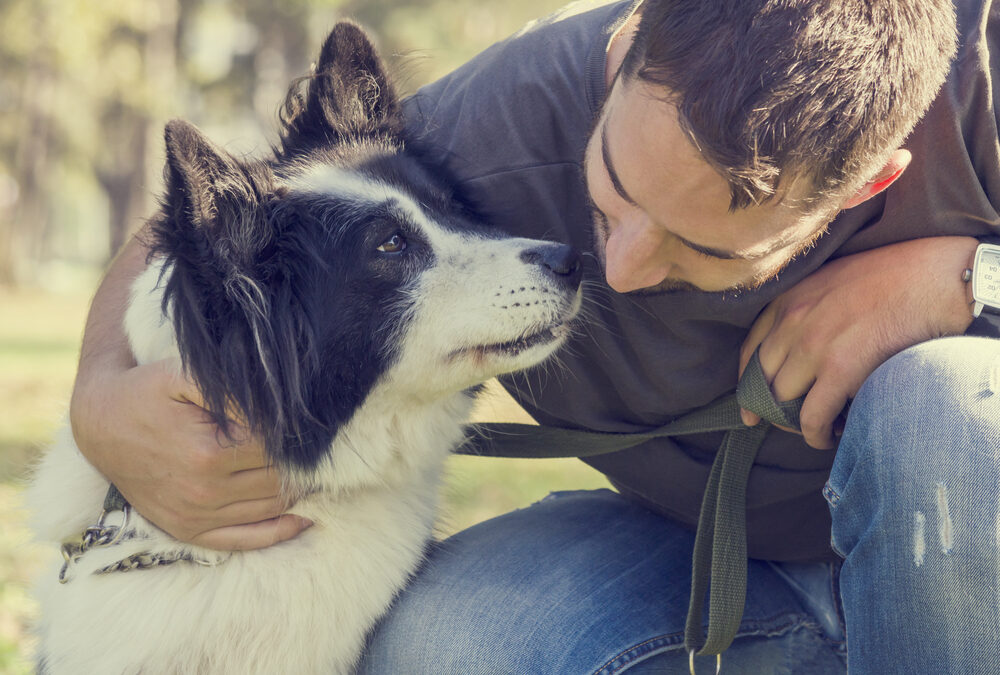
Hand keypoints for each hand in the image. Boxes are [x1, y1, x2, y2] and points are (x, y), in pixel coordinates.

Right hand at [70, 358, 311, 549]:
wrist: (100, 424)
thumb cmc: (148, 391)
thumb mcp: (186, 375)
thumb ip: (234, 389)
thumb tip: (280, 408)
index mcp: (209, 453)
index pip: (279, 449)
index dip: (300, 435)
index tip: (314, 423)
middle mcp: (204, 492)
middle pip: (281, 480)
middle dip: (305, 463)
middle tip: (323, 446)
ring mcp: (196, 516)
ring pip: (272, 509)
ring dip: (300, 492)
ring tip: (317, 470)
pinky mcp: (189, 531)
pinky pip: (246, 540)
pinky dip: (281, 531)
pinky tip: (305, 516)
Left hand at [739, 236, 976, 448]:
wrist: (935, 276)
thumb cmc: (894, 278)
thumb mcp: (832, 282)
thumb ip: (808, 310)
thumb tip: (798, 353)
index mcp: (788, 298)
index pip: (750, 351)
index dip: (746, 385)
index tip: (748, 407)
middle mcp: (793, 321)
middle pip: (762, 380)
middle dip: (771, 408)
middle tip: (789, 424)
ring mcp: (814, 344)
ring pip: (783, 401)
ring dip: (795, 423)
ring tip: (817, 428)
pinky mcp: (841, 368)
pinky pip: (812, 417)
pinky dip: (816, 435)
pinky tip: (829, 437)